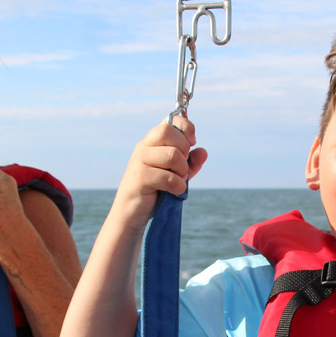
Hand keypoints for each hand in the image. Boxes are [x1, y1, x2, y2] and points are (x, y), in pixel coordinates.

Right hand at [112, 115, 207, 229]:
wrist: (132, 215)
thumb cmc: (154, 192)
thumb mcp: (177, 175)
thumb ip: (190, 163)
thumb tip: (203, 152)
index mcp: (152, 142)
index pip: (170, 121)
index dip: (186, 127)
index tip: (193, 141)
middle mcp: (144, 147)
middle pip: (168, 131)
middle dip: (184, 149)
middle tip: (182, 167)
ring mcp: (139, 161)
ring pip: (171, 154)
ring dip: (182, 170)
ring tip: (178, 181)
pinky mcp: (139, 178)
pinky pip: (167, 176)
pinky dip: (177, 186)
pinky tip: (175, 192)